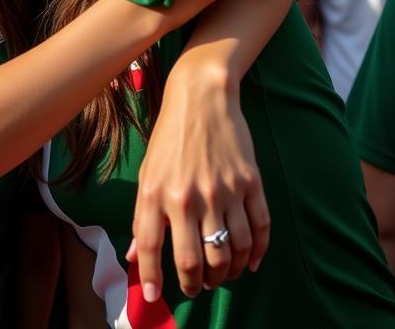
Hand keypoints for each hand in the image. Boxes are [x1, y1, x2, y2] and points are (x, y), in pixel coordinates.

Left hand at [129, 67, 265, 301]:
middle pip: (195, 260)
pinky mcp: (250, 183)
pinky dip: (256, 253)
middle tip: (197, 287)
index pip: (151, 247)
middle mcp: (188, 195)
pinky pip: (259, 230)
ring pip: (230, 251)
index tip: (153, 297)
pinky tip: (250, 262)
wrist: (201, 96)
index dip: (151, 278)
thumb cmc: (170, 136)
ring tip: (222, 276)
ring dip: (227, 273)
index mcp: (156, 191)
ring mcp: (222, 190)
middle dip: (195, 283)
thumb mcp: (148, 172)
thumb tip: (135, 258)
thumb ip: (142, 216)